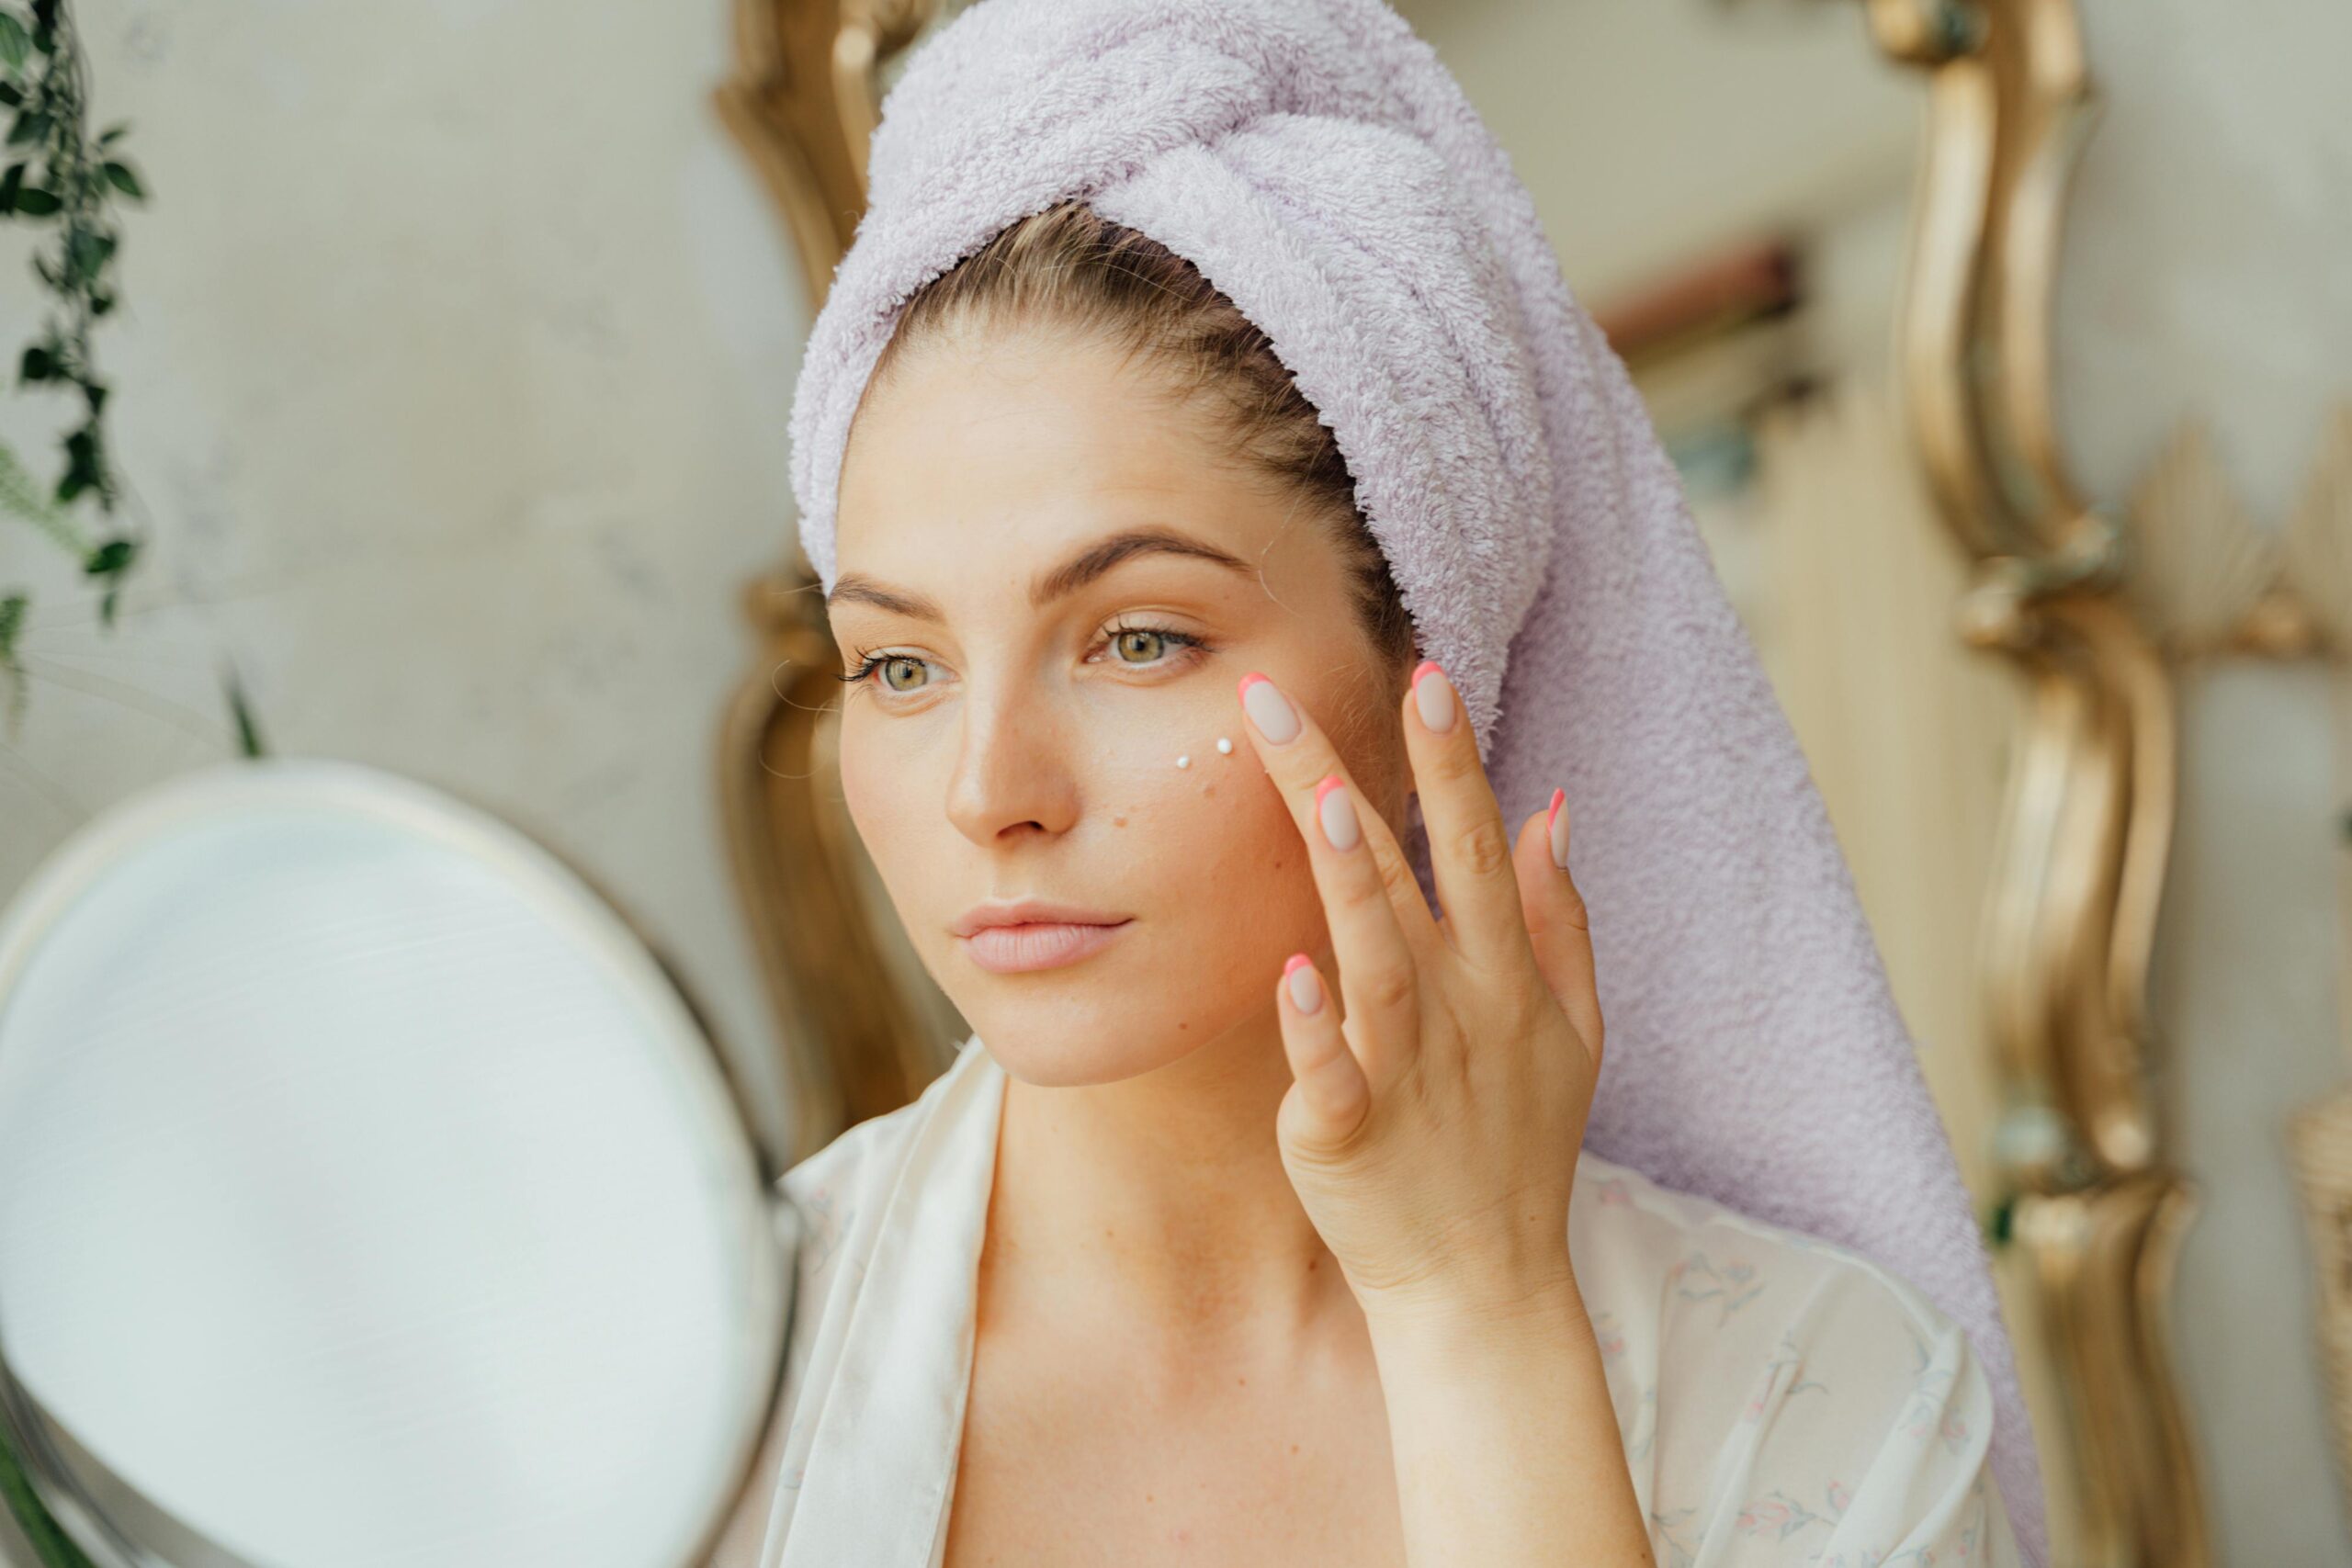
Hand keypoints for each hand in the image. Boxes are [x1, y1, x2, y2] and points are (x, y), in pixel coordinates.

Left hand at [1235, 661, 1604, 1331]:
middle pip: (1406, 874)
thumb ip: (1558, 916)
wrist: (1484, 1282)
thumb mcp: (1575, 1028)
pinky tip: (1289, 971)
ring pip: (1374, 956)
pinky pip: (1330, 1072)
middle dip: (1359, 778)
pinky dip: (1313, 1026)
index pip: (1475, 843)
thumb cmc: (1518, 1144)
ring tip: (1319, 797)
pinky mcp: (1351, 1133)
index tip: (1424, 672)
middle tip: (1285, 695)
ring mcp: (1405, 1068)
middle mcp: (1457, 1006)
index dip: (1451, 759)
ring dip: (1350, 878)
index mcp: (1502, 973)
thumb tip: (1550, 804)